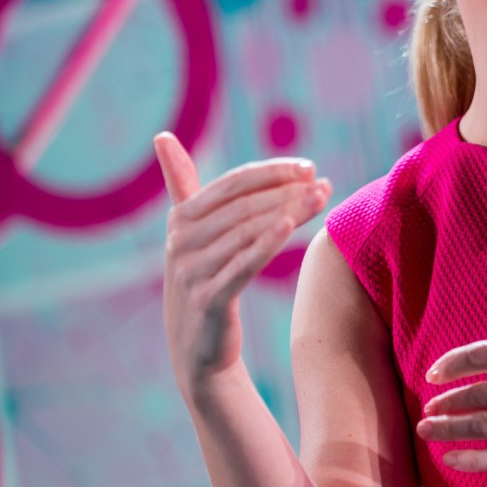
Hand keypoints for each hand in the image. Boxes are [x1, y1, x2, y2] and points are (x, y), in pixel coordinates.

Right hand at [155, 131, 331, 401]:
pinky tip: (290, 226)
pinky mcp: (208, 300)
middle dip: (288, 191)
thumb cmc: (204, 278)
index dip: (273, 172)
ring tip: (323, 200)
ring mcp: (192, 272)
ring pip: (249, 232)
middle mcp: (181, 242)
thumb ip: (182, 184)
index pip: (234, 183)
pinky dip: (266, 243)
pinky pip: (242, 265)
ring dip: (290, 212)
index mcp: (181, 218)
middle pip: (246, 205)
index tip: (309, 167)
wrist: (198, 349)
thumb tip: (162, 137)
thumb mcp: (191, 231)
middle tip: (324, 184)